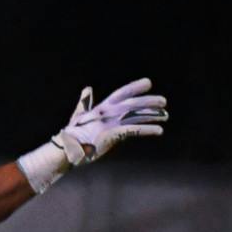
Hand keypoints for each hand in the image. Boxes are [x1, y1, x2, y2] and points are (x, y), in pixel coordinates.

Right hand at [52, 78, 168, 165]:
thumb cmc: (72, 135)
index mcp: (101, 108)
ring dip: (152, 115)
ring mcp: (110, 123)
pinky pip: (134, 130)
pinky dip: (147, 129)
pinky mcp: (112, 135)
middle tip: (163, 101)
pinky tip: (159, 130)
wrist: (66, 148)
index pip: (121, 93)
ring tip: (165, 116)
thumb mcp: (79, 115)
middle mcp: (107, 113)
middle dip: (149, 101)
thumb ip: (85, 102)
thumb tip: (87, 88)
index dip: (135, 87)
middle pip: (132, 103)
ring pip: (136, 116)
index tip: (148, 83)